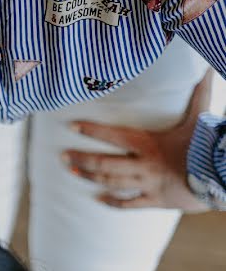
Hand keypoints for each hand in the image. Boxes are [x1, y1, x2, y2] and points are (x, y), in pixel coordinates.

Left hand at [63, 70, 212, 211]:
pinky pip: (128, 203)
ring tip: (71, 172)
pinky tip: (98, 200)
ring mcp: (147, 185)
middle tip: (61, 157)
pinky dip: (112, 202)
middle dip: (81, 159)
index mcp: (149, 144)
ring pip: (111, 183)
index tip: (71, 126)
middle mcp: (143, 165)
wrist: (222, 176)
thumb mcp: (200, 117)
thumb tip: (206, 67)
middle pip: (104, 164)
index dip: (91, 131)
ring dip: (89, 177)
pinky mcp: (155, 201)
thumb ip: (198, 94)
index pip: (113, 136)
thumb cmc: (209, 145)